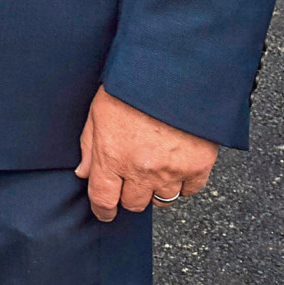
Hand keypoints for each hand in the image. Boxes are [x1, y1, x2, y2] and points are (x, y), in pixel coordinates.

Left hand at [74, 86, 218, 220]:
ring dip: (155, 190)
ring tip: (155, 169)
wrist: (176, 72)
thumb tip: (85, 173)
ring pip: (162, 200)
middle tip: (131, 178)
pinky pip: (189, 190)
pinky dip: (183, 183)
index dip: (102, 210)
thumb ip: (90, 145)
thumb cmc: (134, 86)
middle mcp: (141, 170)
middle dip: (129, 194)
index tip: (105, 212)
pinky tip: (177, 167)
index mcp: (112, 157)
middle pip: (133, 203)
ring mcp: (171, 171)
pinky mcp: (198, 166)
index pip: (103, 199)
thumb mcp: (99, 110)